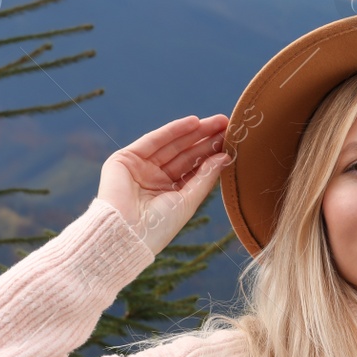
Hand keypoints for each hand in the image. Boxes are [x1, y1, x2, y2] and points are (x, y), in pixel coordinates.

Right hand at [97, 115, 230, 255]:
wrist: (126, 234)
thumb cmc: (158, 226)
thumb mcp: (188, 200)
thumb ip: (205, 177)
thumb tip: (225, 156)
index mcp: (169, 193)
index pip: (194, 168)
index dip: (212, 154)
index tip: (232, 141)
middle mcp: (155, 179)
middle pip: (185, 154)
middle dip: (206, 139)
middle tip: (228, 125)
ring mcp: (140, 168)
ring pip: (172, 145)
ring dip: (194, 132)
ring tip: (218, 122)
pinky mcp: (125, 159)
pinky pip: (153, 140)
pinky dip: (172, 130)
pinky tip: (193, 122)